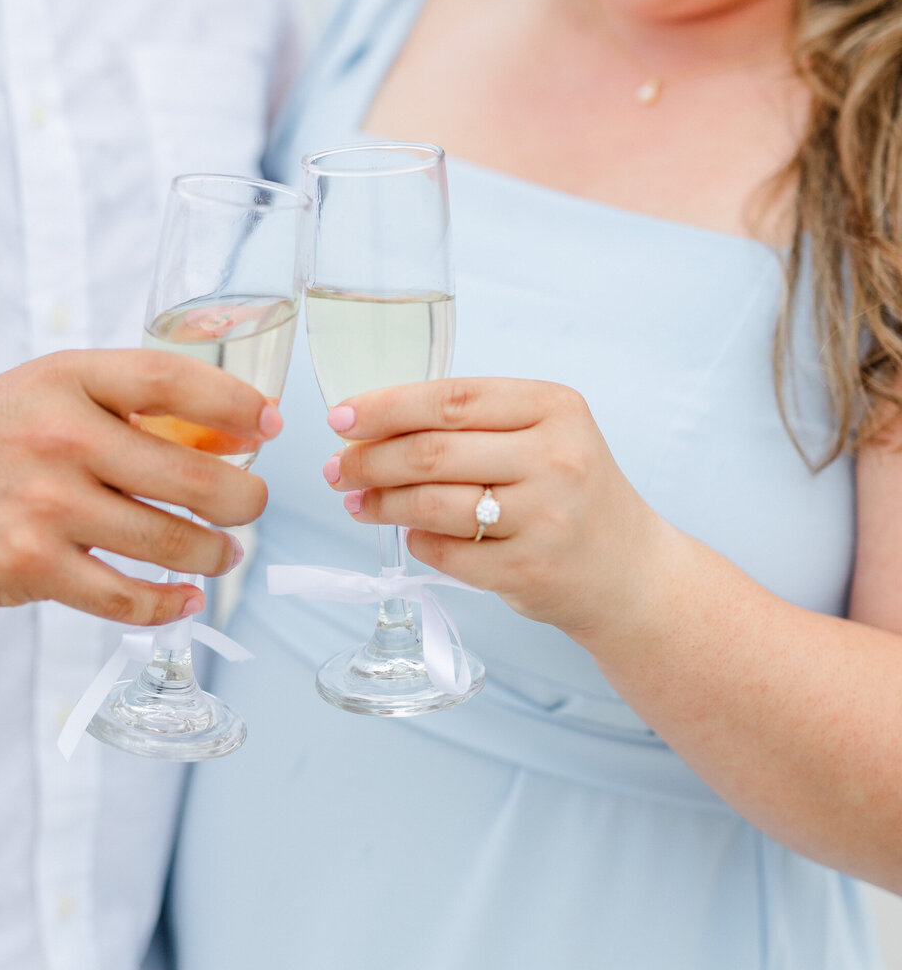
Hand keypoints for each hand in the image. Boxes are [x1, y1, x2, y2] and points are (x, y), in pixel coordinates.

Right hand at [0, 350, 278, 625]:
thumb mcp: (44, 391)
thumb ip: (121, 403)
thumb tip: (224, 434)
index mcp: (67, 380)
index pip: (172, 382)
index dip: (235, 406)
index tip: (268, 426)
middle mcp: (59, 438)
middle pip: (191, 475)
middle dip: (243, 498)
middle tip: (253, 505)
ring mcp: (45, 506)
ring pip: (170, 542)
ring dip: (213, 555)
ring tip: (222, 554)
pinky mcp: (31, 568)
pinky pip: (125, 597)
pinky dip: (167, 604)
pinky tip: (184, 599)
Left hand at [324, 378, 670, 641]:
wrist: (632, 571)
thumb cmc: (572, 493)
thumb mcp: (546, 435)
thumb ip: (475, 422)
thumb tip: (372, 424)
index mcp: (555, 407)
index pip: (452, 398)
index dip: (385, 407)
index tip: (341, 417)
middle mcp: (555, 458)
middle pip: (433, 451)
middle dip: (370, 459)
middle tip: (338, 469)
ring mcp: (546, 518)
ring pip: (433, 504)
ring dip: (382, 503)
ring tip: (358, 502)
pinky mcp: (532, 571)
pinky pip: (448, 554)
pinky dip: (417, 542)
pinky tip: (408, 534)